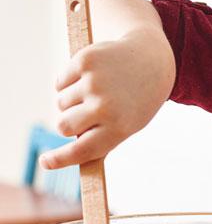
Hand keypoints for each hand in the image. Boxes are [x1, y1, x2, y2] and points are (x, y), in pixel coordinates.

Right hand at [40, 27, 174, 168]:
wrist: (154, 61)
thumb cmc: (138, 101)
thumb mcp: (128, 125)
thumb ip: (101, 140)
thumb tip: (71, 157)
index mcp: (119, 128)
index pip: (81, 150)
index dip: (60, 159)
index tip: (45, 162)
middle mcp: (105, 106)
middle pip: (63, 126)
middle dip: (69, 124)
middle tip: (87, 114)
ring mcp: (94, 82)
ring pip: (60, 104)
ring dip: (72, 101)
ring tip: (97, 92)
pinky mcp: (84, 61)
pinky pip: (60, 83)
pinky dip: (69, 83)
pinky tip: (91, 77)